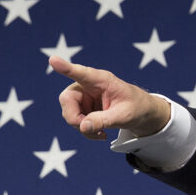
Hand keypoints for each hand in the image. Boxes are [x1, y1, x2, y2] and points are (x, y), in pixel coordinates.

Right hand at [49, 56, 170, 140]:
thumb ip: (104, 120)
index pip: (81, 73)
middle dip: (74, 118)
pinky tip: (99, 134)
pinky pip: (76, 121)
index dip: (66, 68)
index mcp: (102, 80)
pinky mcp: (83, 107)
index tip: (53, 60)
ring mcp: (84, 96)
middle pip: (67, 99)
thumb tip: (82, 127)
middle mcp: (88, 85)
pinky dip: (85, 130)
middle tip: (88, 130)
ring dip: (82, 127)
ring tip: (101, 134)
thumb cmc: (136, 108)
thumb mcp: (124, 116)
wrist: (142, 114)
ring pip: (69, 113)